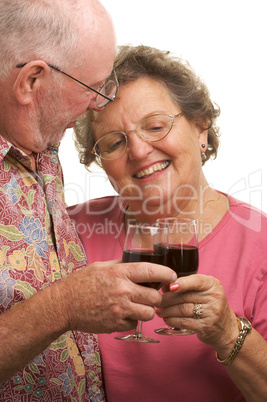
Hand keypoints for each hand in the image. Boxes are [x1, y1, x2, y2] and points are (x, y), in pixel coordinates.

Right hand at [55, 260, 176, 333]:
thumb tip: (138, 263)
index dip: (167, 274)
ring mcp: (120, 309)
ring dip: (146, 309)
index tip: (172, 277)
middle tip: (150, 294)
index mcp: (120, 273)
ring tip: (137, 305)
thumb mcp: (101, 266)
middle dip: (156, 296)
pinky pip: (134, 323)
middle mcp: (123, 291)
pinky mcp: (116, 324)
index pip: (152, 272)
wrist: (64, 305)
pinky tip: (122, 313)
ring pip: (149, 313)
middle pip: (155, 297)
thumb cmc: (81, 283)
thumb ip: (121, 265)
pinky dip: (132, 319)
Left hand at [157, 274, 237, 352]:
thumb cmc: (210, 305)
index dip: (182, 283)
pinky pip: (185, 322)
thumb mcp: (203, 290)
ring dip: (168, 311)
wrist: (226, 328)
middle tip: (157, 300)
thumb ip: (186, 285)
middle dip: (167, 299)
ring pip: (183, 310)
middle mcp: (214, 297)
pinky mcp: (206, 327)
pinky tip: (167, 319)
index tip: (170, 286)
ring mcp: (212, 313)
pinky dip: (173, 321)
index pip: (196, 281)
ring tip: (159, 310)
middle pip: (185, 297)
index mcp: (213, 285)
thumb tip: (164, 285)